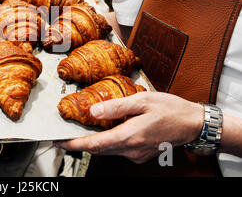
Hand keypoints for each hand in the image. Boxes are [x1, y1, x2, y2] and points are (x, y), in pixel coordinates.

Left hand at [55, 92, 203, 163]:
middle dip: (80, 144)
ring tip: (81, 132)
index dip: (75, 144)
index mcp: (129, 136)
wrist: (193, 123)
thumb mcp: (142, 101)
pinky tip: (105, 131)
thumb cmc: (171, 109)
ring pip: (108, 150)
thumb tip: (93, 110)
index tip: (60, 142)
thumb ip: (116, 106)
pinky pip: (119, 149)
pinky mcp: (142, 153)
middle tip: (66, 136)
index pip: (94, 144)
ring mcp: (137, 154)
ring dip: (93, 143)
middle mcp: (131, 149)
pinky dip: (107, 142)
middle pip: (99, 149)